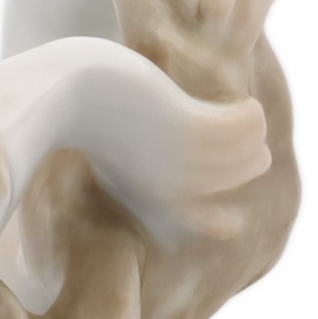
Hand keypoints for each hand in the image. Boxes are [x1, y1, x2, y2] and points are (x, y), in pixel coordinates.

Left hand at [67, 40, 270, 240]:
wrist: (58, 92)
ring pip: (238, 157)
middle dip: (243, 170)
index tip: (231, 226)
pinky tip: (251, 107)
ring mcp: (178, 160)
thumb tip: (97, 133)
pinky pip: (240, 129)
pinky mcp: (186, 129)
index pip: (185, 218)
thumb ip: (104, 144)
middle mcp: (165, 184)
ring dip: (251, 140)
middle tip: (260, 153)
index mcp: (139, 192)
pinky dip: (250, 119)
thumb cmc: (64, 107)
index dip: (209, 223)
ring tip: (255, 118)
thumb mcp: (91, 131)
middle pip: (221, 183)